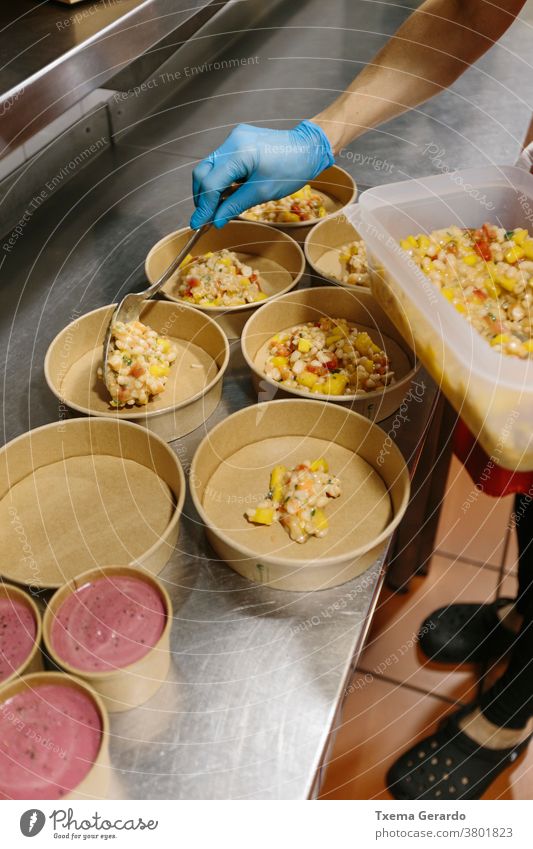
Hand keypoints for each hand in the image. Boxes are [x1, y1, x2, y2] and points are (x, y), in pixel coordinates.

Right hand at [190, 120, 334, 228]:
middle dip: (202, 198)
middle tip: (205, 219)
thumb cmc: (291, 169)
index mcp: (238, 152)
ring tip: (216, 210)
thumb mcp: (262, 192)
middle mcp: (231, 141)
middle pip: (203, 172)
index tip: (197, 224)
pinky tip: (226, 196)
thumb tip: (216, 221)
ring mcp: (234, 139)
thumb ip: (235, 206)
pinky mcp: (238, 142)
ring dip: (210, 190)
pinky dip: (220, 181)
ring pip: (210, 168)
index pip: (210, 183)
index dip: (203, 207)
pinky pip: (221, 163)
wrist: (308, 148)